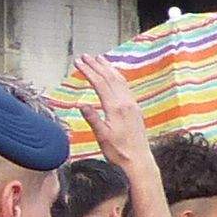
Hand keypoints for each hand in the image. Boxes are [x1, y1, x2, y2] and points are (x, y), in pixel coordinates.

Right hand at [73, 51, 151, 168]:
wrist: (138, 160)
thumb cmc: (119, 151)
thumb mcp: (102, 137)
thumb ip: (93, 119)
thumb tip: (81, 104)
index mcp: (116, 108)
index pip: (100, 84)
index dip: (88, 71)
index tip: (78, 63)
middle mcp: (126, 102)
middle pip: (109, 78)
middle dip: (96, 65)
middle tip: (85, 56)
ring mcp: (132, 104)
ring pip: (119, 80)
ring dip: (107, 68)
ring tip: (99, 59)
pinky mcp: (134, 108)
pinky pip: (125, 86)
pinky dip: (117, 76)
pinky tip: (113, 75)